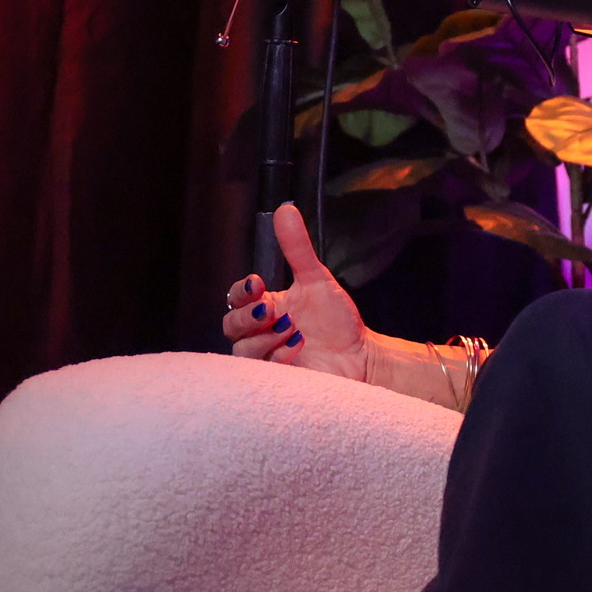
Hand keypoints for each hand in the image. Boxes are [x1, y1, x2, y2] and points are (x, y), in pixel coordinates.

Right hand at [221, 203, 372, 383]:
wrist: (361, 356)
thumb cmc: (337, 321)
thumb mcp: (317, 280)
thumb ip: (297, 249)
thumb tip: (285, 210)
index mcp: (266, 307)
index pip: (236, 297)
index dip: (242, 291)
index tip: (258, 283)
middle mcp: (260, 333)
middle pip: (230, 325)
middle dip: (248, 317)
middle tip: (272, 310)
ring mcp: (265, 358)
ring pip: (242, 350)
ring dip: (266, 338)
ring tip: (294, 330)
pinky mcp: (275, 380)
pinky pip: (261, 371)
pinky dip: (279, 357)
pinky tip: (299, 349)